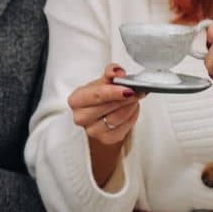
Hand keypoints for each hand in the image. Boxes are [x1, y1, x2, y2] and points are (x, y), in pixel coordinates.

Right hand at [68, 65, 143, 187]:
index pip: (95, 95)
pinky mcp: (106, 139)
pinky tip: (131, 109)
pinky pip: (123, 129)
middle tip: (137, 91)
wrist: (101, 112)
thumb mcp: (103, 80)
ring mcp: (92, 131)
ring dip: (129, 107)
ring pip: (116, 119)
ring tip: (134, 99)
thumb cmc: (99, 96)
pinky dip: (131, 117)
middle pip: (107, 108)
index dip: (112, 92)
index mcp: (76, 100)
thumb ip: (111, 72)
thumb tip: (117, 72)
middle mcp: (80, 117)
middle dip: (125, 98)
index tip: (128, 89)